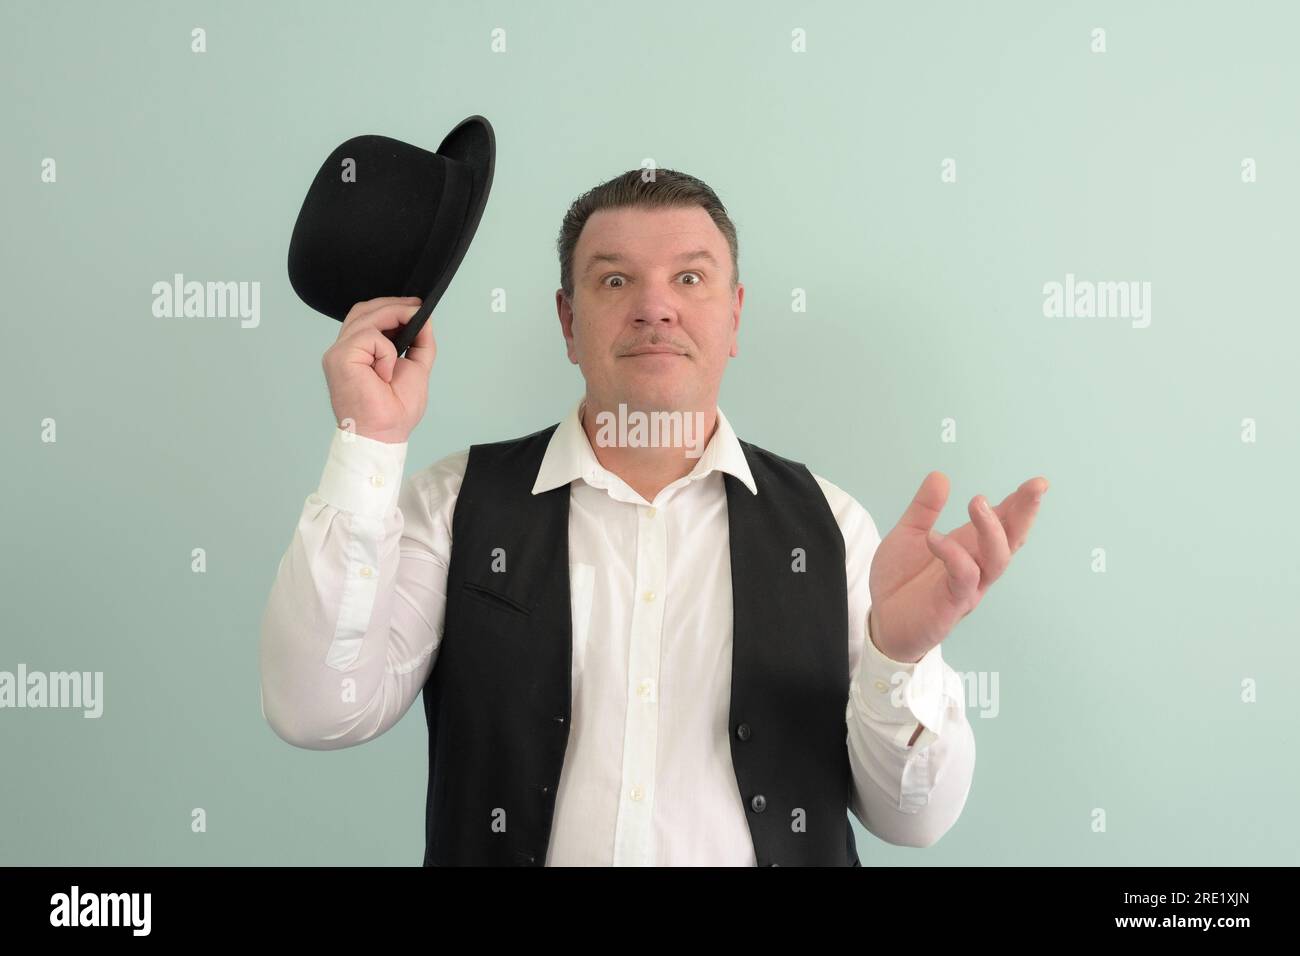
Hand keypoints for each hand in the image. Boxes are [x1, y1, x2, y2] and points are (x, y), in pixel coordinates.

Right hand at [320, 296, 435, 443]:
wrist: (384, 435)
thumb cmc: (394, 412)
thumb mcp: (415, 368)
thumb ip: (420, 343)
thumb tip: (424, 318)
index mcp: (358, 352)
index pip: (367, 317)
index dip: (390, 307)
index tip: (415, 307)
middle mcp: (344, 350)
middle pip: (363, 310)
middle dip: (393, 305)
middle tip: (417, 310)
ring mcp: (339, 353)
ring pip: (366, 317)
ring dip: (393, 321)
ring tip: (409, 336)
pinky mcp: (340, 357)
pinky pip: (368, 336)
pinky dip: (386, 350)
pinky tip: (387, 372)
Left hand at [868, 471, 1047, 662]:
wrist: (881, 620)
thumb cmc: (900, 580)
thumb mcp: (909, 534)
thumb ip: (924, 508)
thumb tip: (940, 476)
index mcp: (970, 547)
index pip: (1003, 523)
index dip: (1021, 503)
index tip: (1038, 483)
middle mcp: (977, 566)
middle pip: (1012, 540)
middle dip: (1026, 513)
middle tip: (1034, 488)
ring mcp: (968, 587)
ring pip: (997, 559)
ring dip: (992, 529)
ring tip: (977, 502)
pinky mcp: (953, 604)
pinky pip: (963, 576)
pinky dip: (953, 554)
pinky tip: (934, 538)